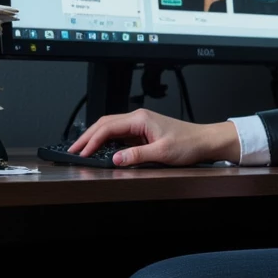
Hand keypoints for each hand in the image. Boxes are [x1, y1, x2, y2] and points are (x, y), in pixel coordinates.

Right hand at [68, 109, 239, 166]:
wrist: (204, 141)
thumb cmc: (188, 143)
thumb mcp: (162, 152)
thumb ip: (137, 156)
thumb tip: (116, 159)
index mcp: (140, 118)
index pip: (108, 127)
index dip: (92, 140)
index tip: (82, 152)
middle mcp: (138, 118)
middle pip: (104, 124)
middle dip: (87, 137)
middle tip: (73, 150)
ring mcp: (140, 125)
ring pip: (110, 128)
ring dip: (95, 138)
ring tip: (82, 149)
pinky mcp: (143, 133)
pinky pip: (119, 135)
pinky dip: (107, 142)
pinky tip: (101, 150)